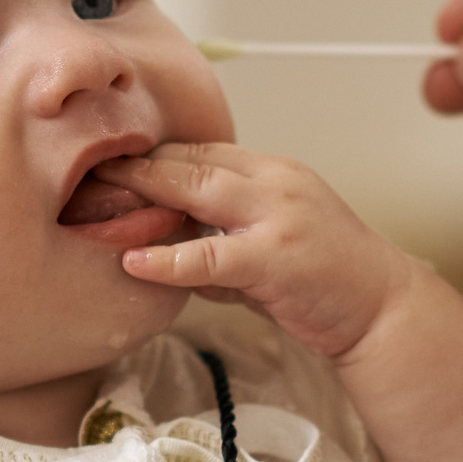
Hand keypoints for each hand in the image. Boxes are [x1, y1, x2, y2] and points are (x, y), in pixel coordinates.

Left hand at [101, 142, 415, 358]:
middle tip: (81, 171)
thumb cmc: (325, 282)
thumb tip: (165, 251)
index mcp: (272, 172)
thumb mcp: (266, 248)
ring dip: (140, 194)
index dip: (147, 157)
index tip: (104, 164)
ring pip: (196, 191)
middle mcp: (275, 182)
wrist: (381, 309)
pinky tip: (135, 261)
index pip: (198, 152)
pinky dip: (168, 258)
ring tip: (93, 201)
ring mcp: (277, 216)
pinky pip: (210, 255)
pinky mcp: (277, 257)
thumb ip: (218, 240)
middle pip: (188, 162)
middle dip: (131, 165)